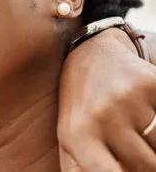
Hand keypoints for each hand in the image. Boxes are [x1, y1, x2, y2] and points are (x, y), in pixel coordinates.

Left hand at [58, 28, 155, 171]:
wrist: (90, 56)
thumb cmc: (81, 108)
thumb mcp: (70, 141)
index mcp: (77, 135)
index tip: (135, 171)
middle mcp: (101, 114)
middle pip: (146, 166)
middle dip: (146, 163)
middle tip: (135, 147)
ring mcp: (128, 97)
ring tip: (140, 132)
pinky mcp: (152, 82)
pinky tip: (150, 116)